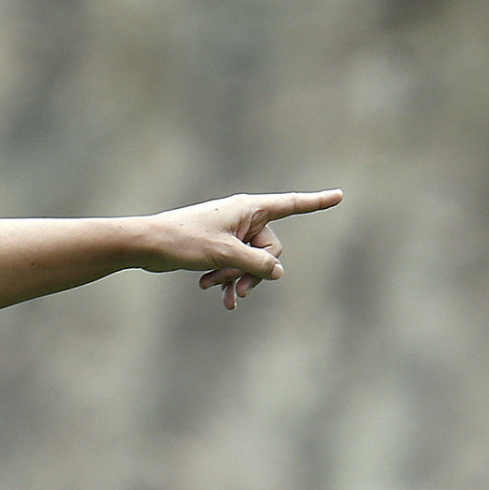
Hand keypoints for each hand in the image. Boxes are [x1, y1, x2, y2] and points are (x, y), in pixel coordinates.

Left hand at [142, 189, 343, 308]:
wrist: (149, 245)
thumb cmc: (184, 241)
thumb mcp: (226, 255)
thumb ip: (257, 265)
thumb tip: (278, 273)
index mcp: (249, 208)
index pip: (291, 205)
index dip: (316, 203)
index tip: (339, 196)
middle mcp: (243, 218)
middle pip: (269, 250)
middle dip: (253, 272)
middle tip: (232, 287)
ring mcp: (231, 233)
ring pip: (251, 263)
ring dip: (237, 279)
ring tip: (218, 292)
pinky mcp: (219, 247)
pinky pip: (236, 266)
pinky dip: (227, 279)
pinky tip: (212, 293)